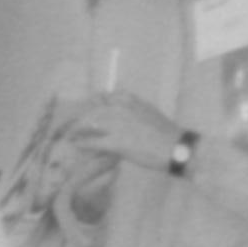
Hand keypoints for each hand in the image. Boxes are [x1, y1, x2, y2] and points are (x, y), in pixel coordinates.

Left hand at [62, 93, 183, 172]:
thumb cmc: (164, 133)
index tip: (83, 113)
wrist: (176, 148)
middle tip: (72, 126)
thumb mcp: (147, 112)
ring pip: (88, 124)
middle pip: (91, 110)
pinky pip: (93, 142)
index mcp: (128, 99)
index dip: (89, 107)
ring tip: (71, 136)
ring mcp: (117, 125)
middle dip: (79, 118)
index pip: (100, 98)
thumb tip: (117, 114)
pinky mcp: (116, 142)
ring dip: (77, 130)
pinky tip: (77, 146)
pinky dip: (83, 144)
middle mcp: (120, 108)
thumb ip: (130, 110)